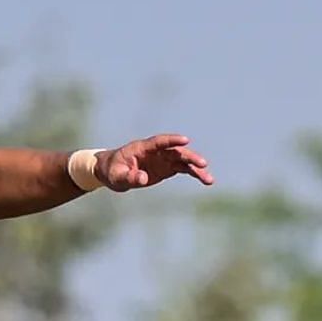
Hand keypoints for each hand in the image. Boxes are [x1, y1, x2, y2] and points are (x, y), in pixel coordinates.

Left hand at [96, 134, 212, 190]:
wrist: (112, 173)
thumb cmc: (112, 172)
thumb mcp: (117, 177)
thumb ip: (129, 177)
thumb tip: (143, 179)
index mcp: (142, 148)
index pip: (159, 142)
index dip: (172, 140)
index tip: (185, 140)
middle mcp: (155, 152)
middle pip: (176, 151)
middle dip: (190, 157)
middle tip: (203, 164)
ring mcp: (162, 159)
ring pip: (183, 161)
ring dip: (196, 168)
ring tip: (209, 180)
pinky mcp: (166, 168)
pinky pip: (183, 169)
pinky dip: (194, 173)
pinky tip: (205, 180)